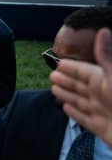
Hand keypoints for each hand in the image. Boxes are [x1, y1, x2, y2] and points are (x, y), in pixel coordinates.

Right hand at [50, 28, 111, 145]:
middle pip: (80, 86)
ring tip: (54, 90)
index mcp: (104, 81)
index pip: (84, 71)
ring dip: (67, 95)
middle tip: (51, 75)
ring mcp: (103, 112)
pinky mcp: (102, 129)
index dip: (72, 67)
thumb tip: (102, 30)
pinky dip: (75, 114)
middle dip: (66, 80)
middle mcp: (103, 95)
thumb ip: (107, 56)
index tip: (59, 63)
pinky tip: (66, 109)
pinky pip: (85, 120)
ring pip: (80, 101)